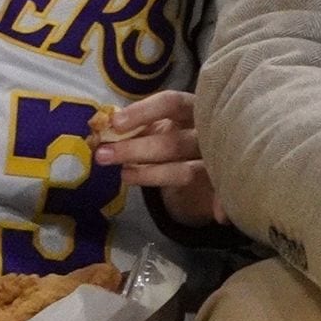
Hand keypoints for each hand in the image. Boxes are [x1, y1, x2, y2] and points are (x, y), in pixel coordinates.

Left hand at [93, 90, 222, 226]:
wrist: (208, 145)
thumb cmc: (175, 128)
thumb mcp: (157, 121)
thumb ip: (133, 125)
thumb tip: (97, 128)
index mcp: (191, 107)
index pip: (170, 103)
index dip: (142, 112)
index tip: (114, 123)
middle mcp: (206, 129)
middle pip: (172, 142)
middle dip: (135, 150)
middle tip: (102, 155)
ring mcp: (214, 156)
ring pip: (184, 170)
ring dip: (152, 176)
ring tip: (123, 176)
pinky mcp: (219, 180)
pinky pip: (221, 192)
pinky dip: (223, 202)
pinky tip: (220, 217)